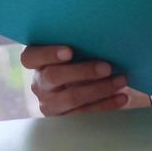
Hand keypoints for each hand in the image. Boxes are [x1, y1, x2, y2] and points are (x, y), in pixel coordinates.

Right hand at [21, 45, 151, 114]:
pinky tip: (122, 97)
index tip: (70, 51)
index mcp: (37, 62)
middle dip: (83, 71)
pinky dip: (106, 105)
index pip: (29, 57)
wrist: (83, 86)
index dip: (48, 53)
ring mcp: (50, 104)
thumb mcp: (75, 50)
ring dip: (100, 89)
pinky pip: (84, 115)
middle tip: (107, 67)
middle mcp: (39, 83)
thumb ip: (79, 43)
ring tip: (121, 80)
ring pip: (71, 98)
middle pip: (53, 77)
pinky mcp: (64, 120)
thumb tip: (101, 31)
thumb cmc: (80, 59)